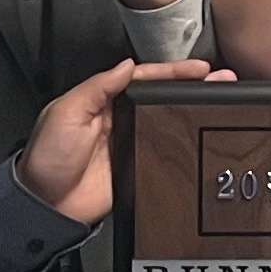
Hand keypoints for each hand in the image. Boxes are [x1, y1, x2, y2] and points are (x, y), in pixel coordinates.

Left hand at [14, 56, 218, 228]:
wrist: (47, 206)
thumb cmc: (47, 158)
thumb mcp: (65, 113)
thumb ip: (97, 88)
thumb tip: (126, 66)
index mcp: (101, 101)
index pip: (142, 79)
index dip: (170, 72)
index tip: (196, 68)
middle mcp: (120, 120)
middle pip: (161, 98)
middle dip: (191, 88)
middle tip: (219, 81)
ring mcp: (131, 144)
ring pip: (169, 121)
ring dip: (194, 111)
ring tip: (223, 101)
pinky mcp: (138, 168)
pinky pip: (166, 152)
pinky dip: (186, 142)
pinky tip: (204, 134)